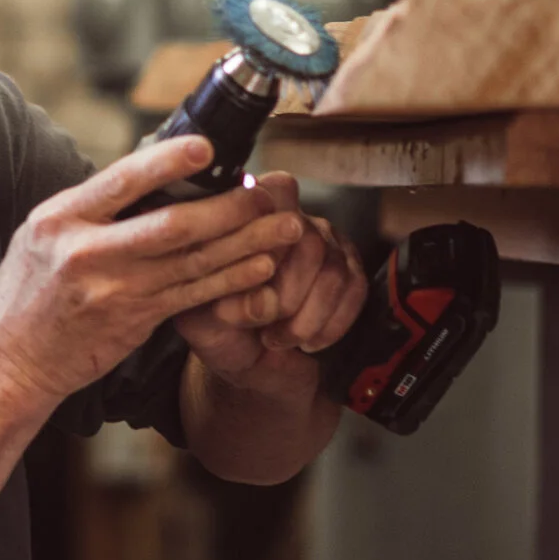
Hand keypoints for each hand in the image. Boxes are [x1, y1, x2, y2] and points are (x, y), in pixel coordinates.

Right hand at [0, 135, 307, 411]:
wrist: (9, 363)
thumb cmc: (25, 293)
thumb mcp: (40, 235)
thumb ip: (90, 209)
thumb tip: (149, 176)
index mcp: (61, 219)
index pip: (120, 182)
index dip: (167, 163)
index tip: (207, 147)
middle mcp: (87, 253)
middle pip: (173, 225)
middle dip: (229, 210)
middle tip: (268, 195)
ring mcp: (114, 291)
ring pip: (194, 263)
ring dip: (247, 245)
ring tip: (286, 228)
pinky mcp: (134, 321)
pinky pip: (193, 296)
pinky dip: (231, 281)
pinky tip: (261, 268)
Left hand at [174, 173, 366, 396]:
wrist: (250, 364)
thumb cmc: (220, 333)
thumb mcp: (203, 321)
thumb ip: (225, 305)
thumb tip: (265, 300)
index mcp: (245, 216)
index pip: (272, 195)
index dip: (267, 239)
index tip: (256, 278)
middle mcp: (289, 219)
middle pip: (309, 241)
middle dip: (288, 294)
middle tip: (266, 324)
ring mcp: (325, 241)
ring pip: (334, 270)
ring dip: (307, 317)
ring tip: (279, 338)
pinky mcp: (349, 269)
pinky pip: (355, 290)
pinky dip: (331, 324)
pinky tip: (308, 341)